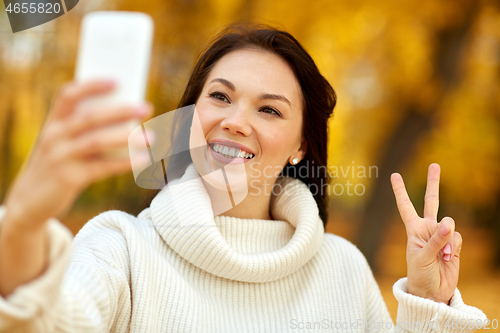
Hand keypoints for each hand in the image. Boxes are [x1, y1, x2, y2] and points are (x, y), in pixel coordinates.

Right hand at [3, 80, 152, 229]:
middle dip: (121, 111)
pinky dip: (125, 162)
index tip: (117, 80)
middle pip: (90, 117)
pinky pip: (102, 167)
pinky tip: (143, 159)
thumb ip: (85, 132)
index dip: (92, 85)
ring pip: (97, 141)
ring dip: (127, 137)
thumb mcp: (62, 144)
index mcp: (52, 122)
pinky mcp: (69, 178)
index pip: (68, 95)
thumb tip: (130, 120)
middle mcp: (54, 136)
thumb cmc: (58, 165)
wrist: (30, 201)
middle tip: (147, 108)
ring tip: (151, 136)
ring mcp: (60, 157)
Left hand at [390, 163, 460, 303]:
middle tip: (435, 165)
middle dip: (433, 183)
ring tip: (442, 255)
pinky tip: (448, 257)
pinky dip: (453, 246)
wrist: (432, 291)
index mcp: (413, 229)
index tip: (394, 175)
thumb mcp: (422, 258)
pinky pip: (457, 237)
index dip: (400, 191)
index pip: (405, 206)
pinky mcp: (453, 244)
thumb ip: (435, 241)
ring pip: (449, 224)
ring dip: (447, 239)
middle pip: (432, 201)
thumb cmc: (420, 275)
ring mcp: (441, 236)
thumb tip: (447, 224)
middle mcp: (427, 228)